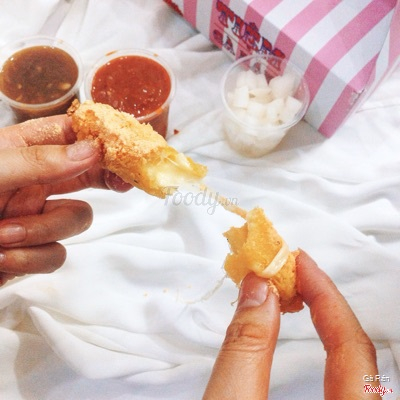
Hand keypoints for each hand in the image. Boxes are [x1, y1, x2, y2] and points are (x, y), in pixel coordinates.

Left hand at [0, 115, 131, 284]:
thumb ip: (39, 161)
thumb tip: (92, 151)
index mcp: (20, 152)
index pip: (72, 136)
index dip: (102, 140)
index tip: (127, 150)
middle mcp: (33, 183)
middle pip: (86, 174)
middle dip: (104, 180)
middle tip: (122, 186)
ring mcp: (34, 219)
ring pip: (76, 219)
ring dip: (44, 230)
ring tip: (3, 235)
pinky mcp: (31, 253)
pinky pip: (56, 254)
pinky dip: (31, 258)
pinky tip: (1, 258)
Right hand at [203, 250, 379, 399]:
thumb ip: (245, 349)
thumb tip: (258, 290)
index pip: (351, 347)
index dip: (324, 295)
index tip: (299, 262)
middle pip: (355, 353)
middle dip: (322, 304)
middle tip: (293, 272)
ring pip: (348, 368)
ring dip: (319, 324)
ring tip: (291, 294)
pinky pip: (335, 382)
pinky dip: (314, 349)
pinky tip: (290, 335)